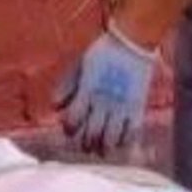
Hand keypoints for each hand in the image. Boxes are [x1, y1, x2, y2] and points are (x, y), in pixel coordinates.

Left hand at [54, 22, 156, 153]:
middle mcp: (102, 101)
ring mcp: (121, 106)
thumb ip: (66, 86)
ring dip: (104, 147)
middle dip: (85, 144)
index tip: (69, 130)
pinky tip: (120, 142)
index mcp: (86, 90)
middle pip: (90, 134)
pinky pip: (132, 133)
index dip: (69, 129)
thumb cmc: (103, 52)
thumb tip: (54, 107)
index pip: (72, 120)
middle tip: (85, 145)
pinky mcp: (137, 107)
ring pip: (111, 139)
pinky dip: (125, 142)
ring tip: (102, 149)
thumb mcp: (79, 65)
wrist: (132, 43)